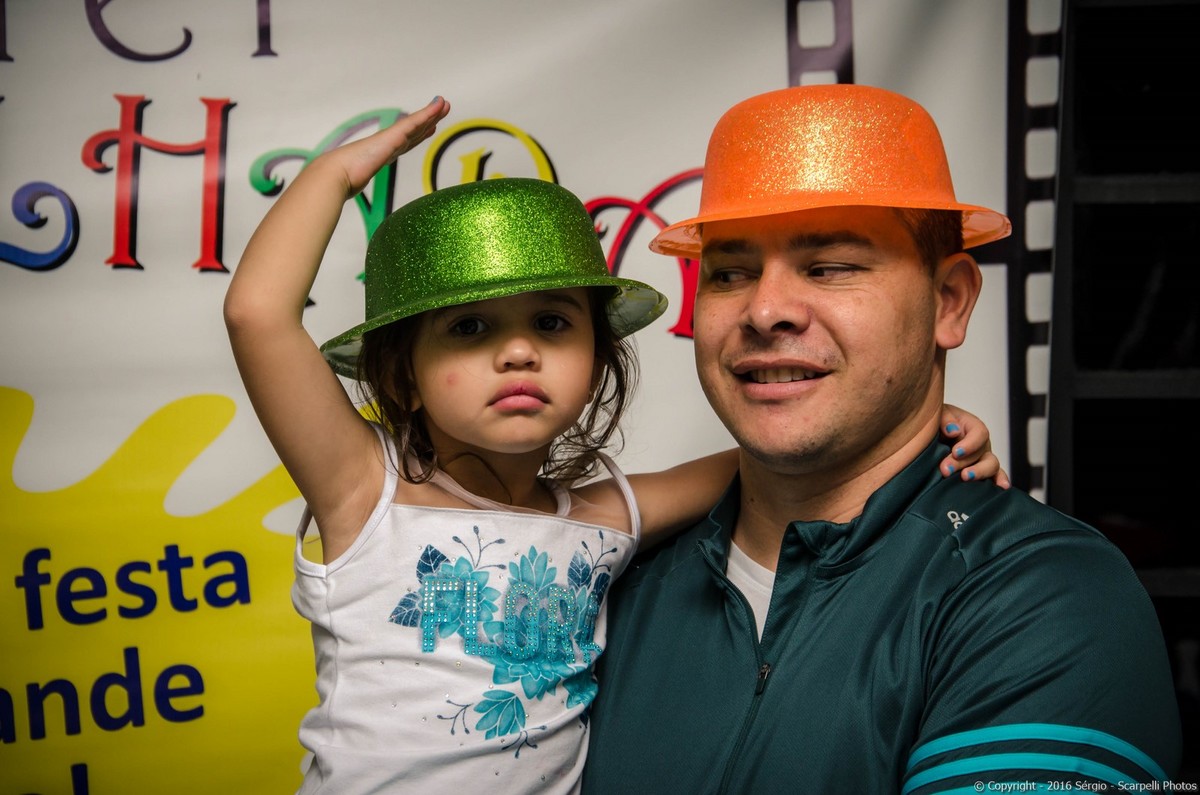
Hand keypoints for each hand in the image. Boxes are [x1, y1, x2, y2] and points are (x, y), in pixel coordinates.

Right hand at [315, 96, 450, 198]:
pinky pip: (415, 122)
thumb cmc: (339, 180)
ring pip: (417, 123)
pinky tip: (438, 105)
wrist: (334, 175)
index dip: (417, 135)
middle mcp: (387, 145)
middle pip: (414, 130)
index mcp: (380, 155)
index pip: (403, 143)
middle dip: (428, 120)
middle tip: (441, 109)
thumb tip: (340, 193)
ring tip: (444, 104)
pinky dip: (428, 113)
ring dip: (432, 113)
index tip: (428, 128)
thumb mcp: (353, 182)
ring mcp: (390, 139)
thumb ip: (353, 182)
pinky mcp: (393, 137)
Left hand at [937, 404, 1009, 488]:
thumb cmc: (935, 424)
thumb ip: (945, 419)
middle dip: (963, 462)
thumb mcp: (938, 415)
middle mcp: (980, 444)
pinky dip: (999, 481)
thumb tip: (953, 431)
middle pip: (982, 453)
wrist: (928, 437)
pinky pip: (994, 477)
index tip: (956, 452)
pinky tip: (1001, 488)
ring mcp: (982, 459)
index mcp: (972, 427)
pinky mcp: (980, 472)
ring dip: (979, 473)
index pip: (980, 433)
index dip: (970, 444)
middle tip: (946, 469)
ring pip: (991, 466)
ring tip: (965, 477)